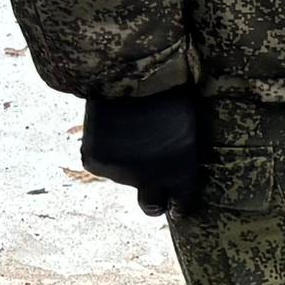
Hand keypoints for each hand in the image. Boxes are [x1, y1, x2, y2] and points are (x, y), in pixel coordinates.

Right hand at [79, 89, 205, 214]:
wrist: (134, 77)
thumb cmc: (170, 94)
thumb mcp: (187, 129)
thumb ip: (180, 156)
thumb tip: (173, 167)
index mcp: (182, 171)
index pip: (182, 204)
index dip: (179, 205)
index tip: (177, 204)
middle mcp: (151, 181)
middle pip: (152, 207)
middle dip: (154, 204)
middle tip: (155, 193)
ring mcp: (122, 174)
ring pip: (124, 176)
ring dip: (127, 161)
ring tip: (131, 129)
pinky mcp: (96, 163)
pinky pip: (102, 162)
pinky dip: (105, 150)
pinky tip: (111, 129)